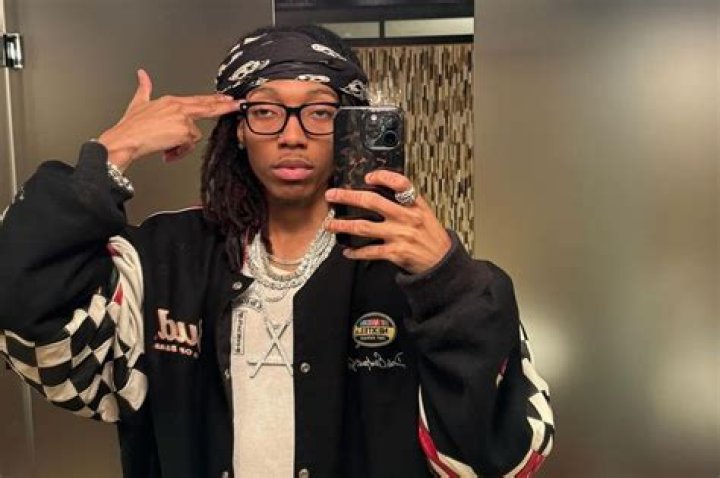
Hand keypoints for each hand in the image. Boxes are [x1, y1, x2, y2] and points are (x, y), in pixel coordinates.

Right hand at [98, 69, 239, 171]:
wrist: (125, 139)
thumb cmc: (131, 126)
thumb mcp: (138, 103)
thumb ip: (144, 88)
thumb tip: (142, 74)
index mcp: (171, 100)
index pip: (197, 100)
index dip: (213, 99)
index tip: (225, 98)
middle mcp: (178, 107)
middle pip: (207, 106)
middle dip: (223, 106)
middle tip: (237, 105)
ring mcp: (182, 118)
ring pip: (194, 135)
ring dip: (182, 145)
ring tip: (167, 148)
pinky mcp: (184, 131)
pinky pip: (189, 145)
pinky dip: (179, 151)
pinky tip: (167, 152)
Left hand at [324, 170, 451, 273]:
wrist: (442, 263)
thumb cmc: (431, 237)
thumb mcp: (424, 213)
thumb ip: (406, 202)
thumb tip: (380, 190)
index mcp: (416, 205)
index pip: (401, 183)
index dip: (383, 177)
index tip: (368, 177)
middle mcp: (407, 218)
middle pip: (372, 202)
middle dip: (348, 197)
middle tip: (332, 195)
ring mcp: (400, 235)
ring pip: (364, 227)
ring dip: (343, 225)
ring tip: (330, 224)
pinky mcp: (396, 253)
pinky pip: (370, 251)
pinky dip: (356, 252)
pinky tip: (347, 251)